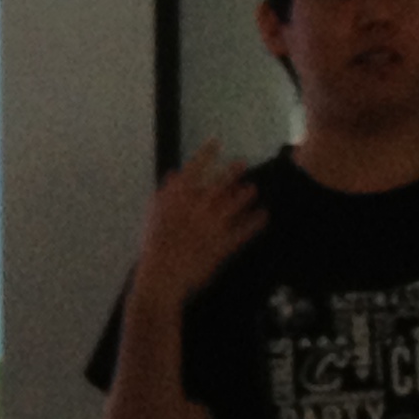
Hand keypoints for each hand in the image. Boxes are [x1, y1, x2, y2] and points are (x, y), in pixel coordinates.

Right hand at [138, 141, 265, 305]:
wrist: (161, 278)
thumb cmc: (154, 246)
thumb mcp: (155, 216)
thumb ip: (166, 193)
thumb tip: (175, 174)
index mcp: (177, 201)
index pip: (193, 169)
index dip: (206, 153)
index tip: (216, 141)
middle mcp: (196, 209)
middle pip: (218, 184)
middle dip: (232, 172)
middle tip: (243, 162)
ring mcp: (211, 227)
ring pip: (233, 205)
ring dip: (244, 196)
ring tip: (253, 189)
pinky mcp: (222, 245)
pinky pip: (242, 231)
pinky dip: (254, 223)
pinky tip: (263, 216)